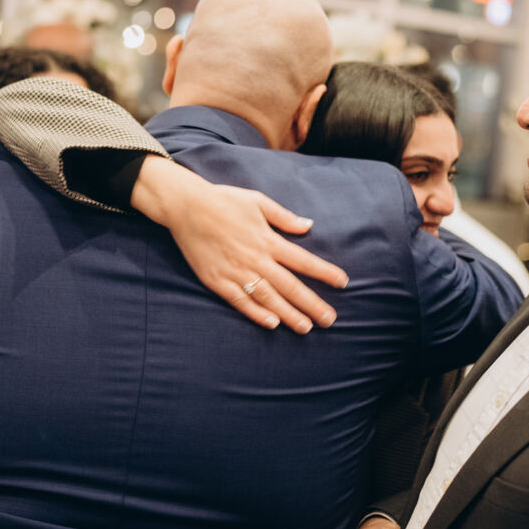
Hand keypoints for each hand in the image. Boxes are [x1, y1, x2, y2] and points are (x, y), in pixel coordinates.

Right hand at [131, 156, 348, 333]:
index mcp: (268, 239)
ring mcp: (236, 271)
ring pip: (268, 298)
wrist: (186, 207)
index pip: (303, 260)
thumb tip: (309, 226)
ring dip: (288, 314)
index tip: (343, 282)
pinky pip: (240, 300)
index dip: (324, 272)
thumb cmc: (224, 200)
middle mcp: (256, 259)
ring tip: (306, 327)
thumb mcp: (258, 201)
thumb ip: (284, 217)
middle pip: (290, 286)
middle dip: (312, 304)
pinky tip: (271, 323)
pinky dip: (256, 313)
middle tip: (330, 320)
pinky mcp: (217, 280)